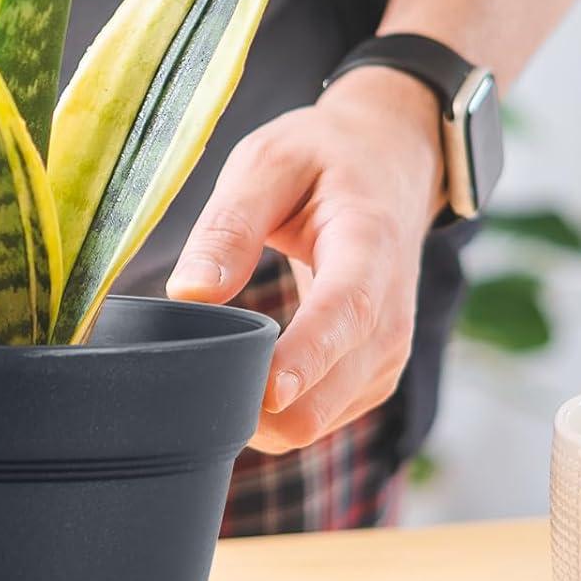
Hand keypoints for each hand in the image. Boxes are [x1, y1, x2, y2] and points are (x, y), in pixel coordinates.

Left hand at [168, 67, 444, 452]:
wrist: (388, 165)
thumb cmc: (321, 159)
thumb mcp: (268, 163)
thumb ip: (229, 227)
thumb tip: (189, 294)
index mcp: (370, 246)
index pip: (348, 312)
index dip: (308, 357)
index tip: (267, 391)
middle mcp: (392, 312)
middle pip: (333, 387)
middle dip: (260, 404)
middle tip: (188, 381)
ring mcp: (386, 352)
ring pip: (320, 419)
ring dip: (260, 415)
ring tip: (206, 374)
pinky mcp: (371, 376)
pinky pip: (318, 420)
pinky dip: (274, 415)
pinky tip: (236, 381)